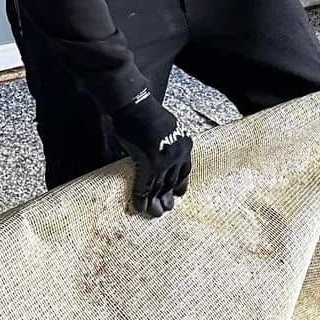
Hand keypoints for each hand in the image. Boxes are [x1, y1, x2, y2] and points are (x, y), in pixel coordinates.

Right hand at [111, 90, 192, 216]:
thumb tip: (157, 157)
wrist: (134, 105)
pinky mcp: (149, 163)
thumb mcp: (164, 128)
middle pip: (173, 181)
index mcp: (185, 144)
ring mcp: (165, 160)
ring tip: (154, 214)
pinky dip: (142, 198)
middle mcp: (179, 153)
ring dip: (155, 203)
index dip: (180, 184)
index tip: (178, 193)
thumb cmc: (145, 112)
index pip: (185, 170)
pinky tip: (139, 207)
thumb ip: (164, 144)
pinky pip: (145, 186)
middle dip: (168, 197)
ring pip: (160, 187)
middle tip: (166, 209)